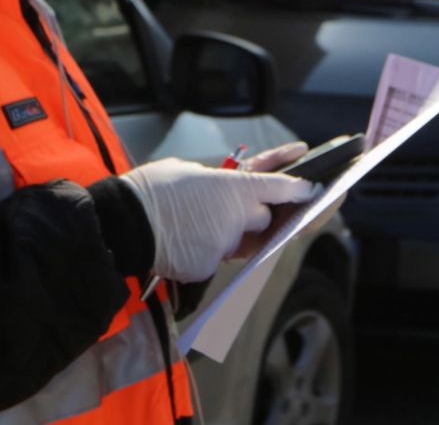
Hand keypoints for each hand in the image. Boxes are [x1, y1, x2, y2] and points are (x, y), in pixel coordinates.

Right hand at [121, 156, 316, 282]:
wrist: (125, 222)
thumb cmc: (152, 189)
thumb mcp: (187, 171)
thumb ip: (215, 182)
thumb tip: (219, 189)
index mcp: (235, 187)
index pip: (281, 188)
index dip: (299, 190)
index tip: (313, 191)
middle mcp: (237, 217)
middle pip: (262, 219)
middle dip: (249, 216)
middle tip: (219, 209)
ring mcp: (224, 245)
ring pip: (236, 241)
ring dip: (222, 234)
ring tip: (189, 223)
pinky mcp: (208, 267)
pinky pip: (213, 259)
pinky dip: (200, 252)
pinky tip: (178, 241)